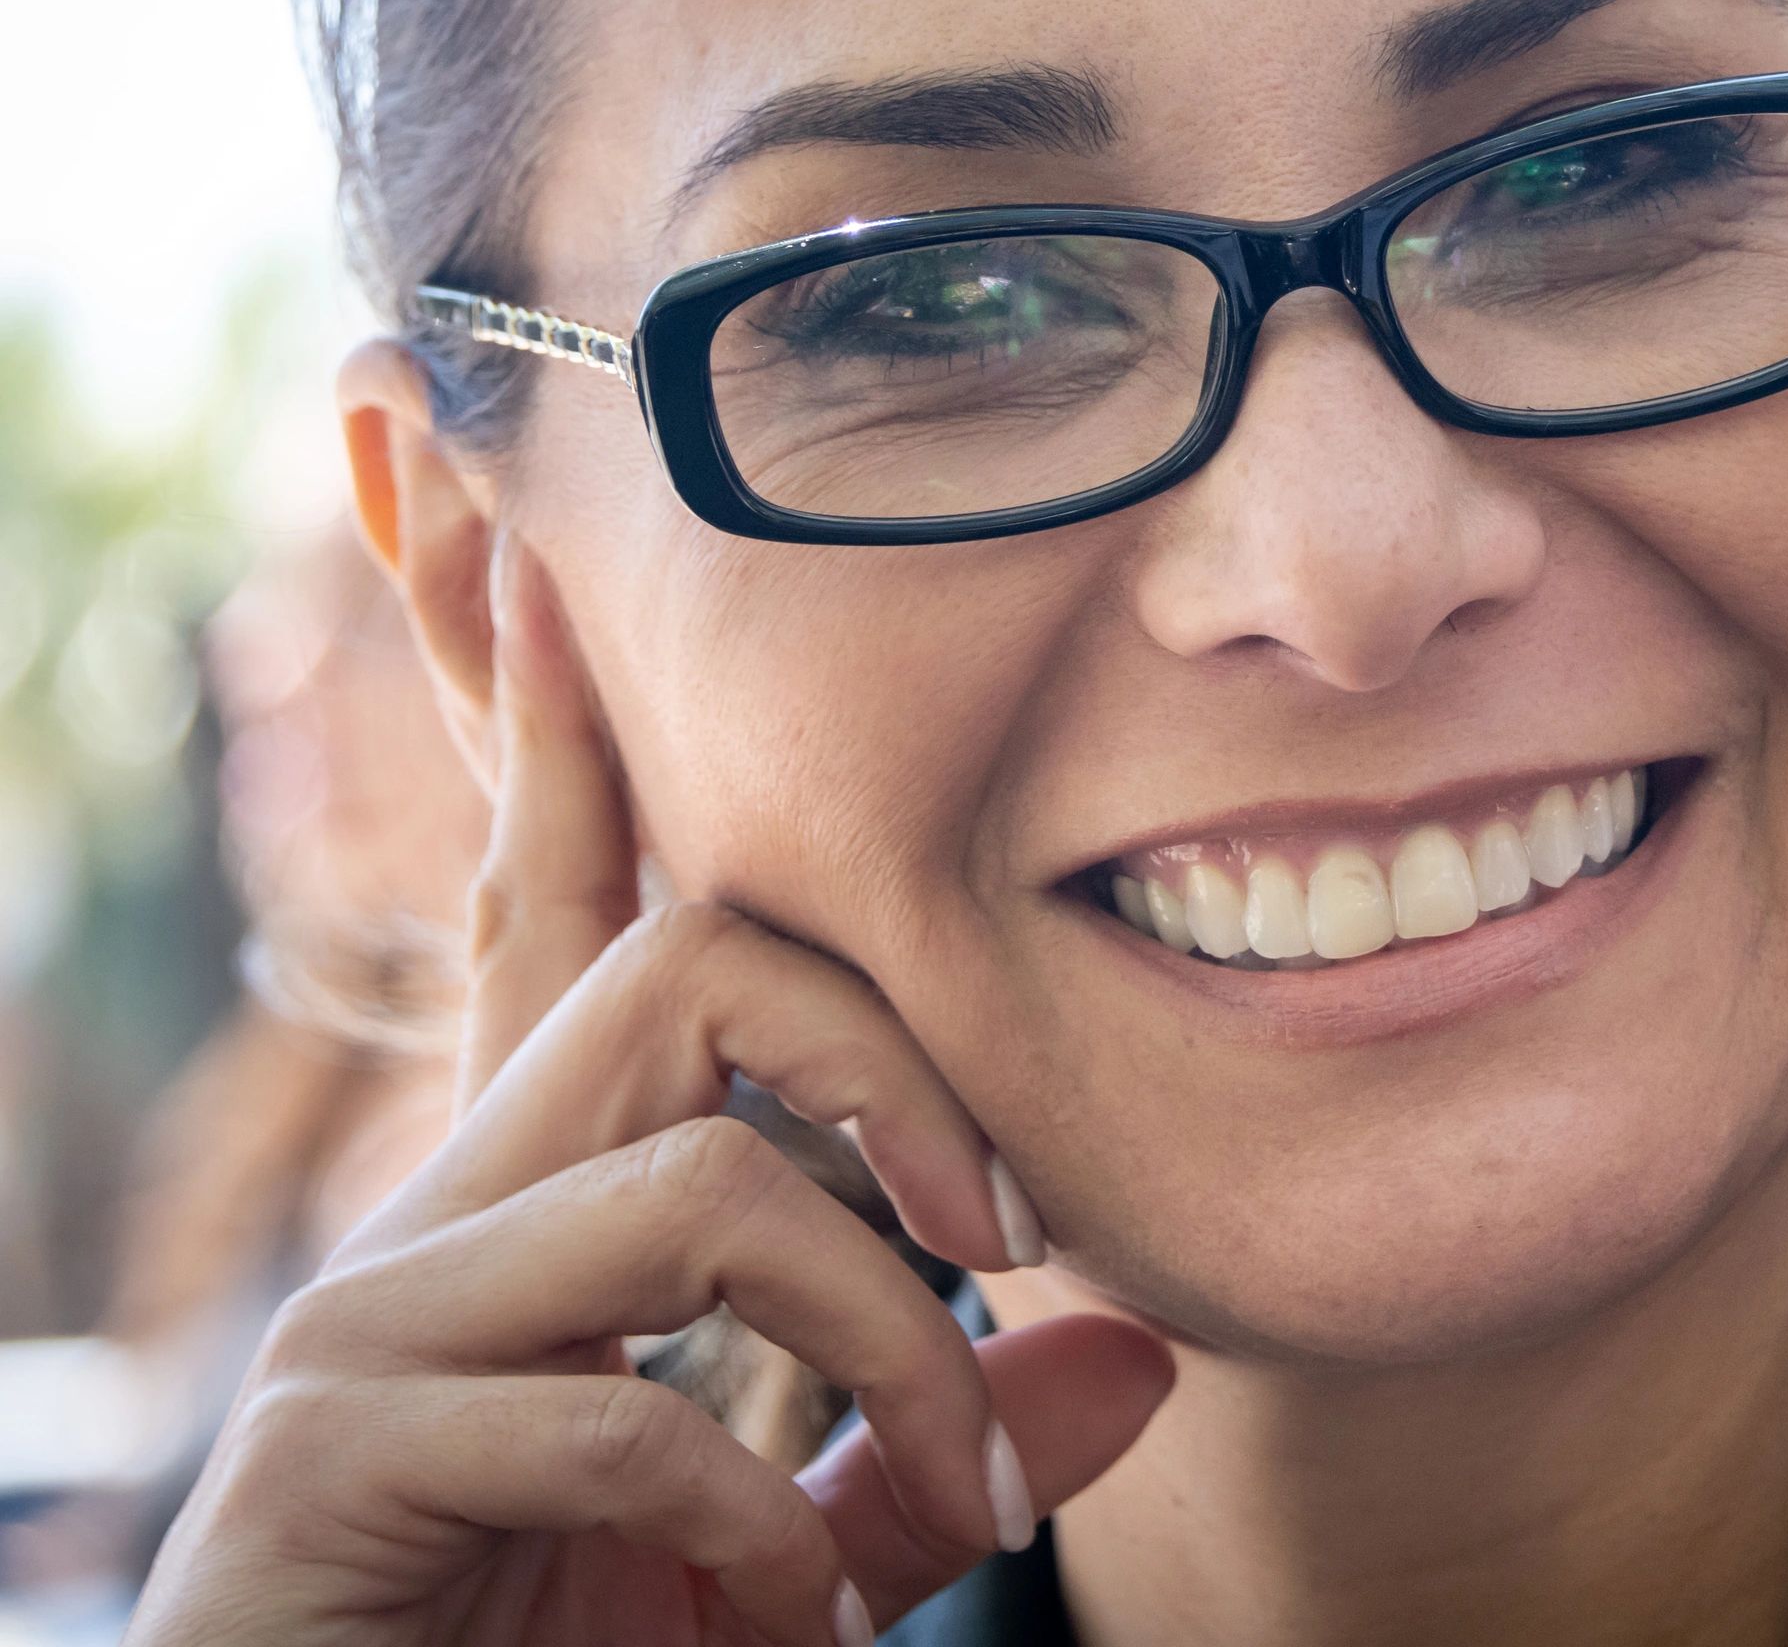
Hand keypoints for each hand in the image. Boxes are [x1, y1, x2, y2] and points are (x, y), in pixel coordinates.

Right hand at [128, 534, 1173, 1645]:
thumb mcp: (782, 1557)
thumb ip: (928, 1442)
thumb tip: (1137, 1361)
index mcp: (540, 1201)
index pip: (557, 909)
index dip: (549, 732)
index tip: (548, 555)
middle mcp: (444, 1211)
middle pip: (678, 965)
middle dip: (878, 1049)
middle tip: (1012, 1217)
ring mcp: (378, 1321)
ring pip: (702, 1188)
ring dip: (879, 1334)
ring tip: (948, 1482)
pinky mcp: (341, 1447)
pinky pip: (621, 1413)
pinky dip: (756, 1520)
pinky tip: (781, 1614)